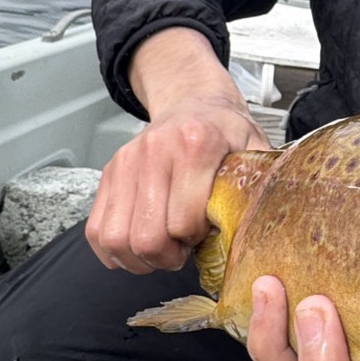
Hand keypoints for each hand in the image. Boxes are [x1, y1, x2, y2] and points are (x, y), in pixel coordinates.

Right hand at [87, 28, 269, 272]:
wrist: (193, 102)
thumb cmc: (226, 133)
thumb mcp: (255, 150)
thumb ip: (259, 187)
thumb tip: (264, 231)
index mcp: (197, 145)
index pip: (184, 222)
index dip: (197, 240)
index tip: (208, 232)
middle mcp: (155, 151)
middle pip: (147, 237)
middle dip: (167, 256)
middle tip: (184, 249)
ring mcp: (126, 162)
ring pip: (116, 239)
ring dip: (140, 258)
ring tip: (163, 248)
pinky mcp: (109, 173)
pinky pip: (96, 231)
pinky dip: (114, 251)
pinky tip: (139, 246)